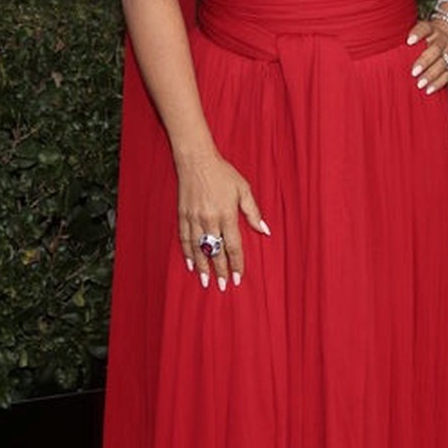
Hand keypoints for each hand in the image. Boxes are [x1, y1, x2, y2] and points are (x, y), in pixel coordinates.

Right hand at [177, 152, 269, 288]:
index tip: (238, 278)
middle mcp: (209, 220)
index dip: (236, 264)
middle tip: (222, 286)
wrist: (196, 160)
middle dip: (220, 271)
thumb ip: (253, 212)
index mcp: (226, 214)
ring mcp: (194, 219)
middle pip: (216, 252)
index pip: (233, 246)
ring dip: (203, 267)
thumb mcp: (243, 189)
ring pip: (199, 249)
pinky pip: (184, 239)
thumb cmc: (223, 173)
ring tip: (205, 281)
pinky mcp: (182, 215)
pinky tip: (191, 264)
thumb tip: (264, 230)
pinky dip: (187, 253)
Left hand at [406, 16, 447, 93]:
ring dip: (431, 75)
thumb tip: (384, 45)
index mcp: (431, 29)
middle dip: (425, 61)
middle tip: (413, 72)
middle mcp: (442, 39)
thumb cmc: (427, 35)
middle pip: (436, 49)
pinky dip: (439, 82)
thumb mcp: (420, 30)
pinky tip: (429, 90)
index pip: (425, 28)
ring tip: (420, 84)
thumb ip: (405, 36)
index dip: (418, 34)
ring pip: (443, 63)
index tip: (409, 41)